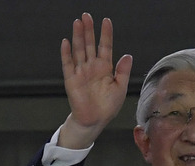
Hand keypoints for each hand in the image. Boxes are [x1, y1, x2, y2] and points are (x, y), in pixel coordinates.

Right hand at [59, 13, 131, 148]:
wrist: (95, 120)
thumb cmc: (108, 105)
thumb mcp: (120, 88)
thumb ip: (123, 71)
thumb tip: (128, 55)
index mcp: (105, 68)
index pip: (105, 47)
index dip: (106, 34)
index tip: (106, 21)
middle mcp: (92, 67)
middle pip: (90, 44)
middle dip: (89, 30)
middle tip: (87, 16)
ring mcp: (81, 71)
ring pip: (79, 50)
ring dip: (78, 36)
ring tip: (78, 22)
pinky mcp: (71, 79)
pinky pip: (68, 63)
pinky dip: (66, 53)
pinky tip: (66, 41)